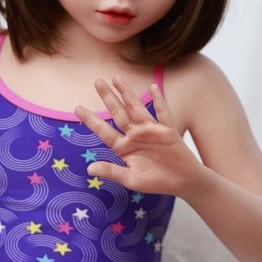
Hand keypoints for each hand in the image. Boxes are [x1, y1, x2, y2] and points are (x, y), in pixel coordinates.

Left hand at [74, 76, 203, 196]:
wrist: (183, 182)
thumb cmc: (157, 182)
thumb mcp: (131, 179)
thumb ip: (112, 172)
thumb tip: (89, 168)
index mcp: (124, 148)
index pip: (104, 131)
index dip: (91, 120)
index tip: (77, 108)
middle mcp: (135, 136)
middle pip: (119, 113)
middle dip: (108, 98)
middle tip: (97, 82)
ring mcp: (151, 131)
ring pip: (137, 108)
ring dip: (127, 94)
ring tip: (117, 78)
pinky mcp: (168, 131)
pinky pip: (162, 113)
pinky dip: (158, 101)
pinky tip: (152, 88)